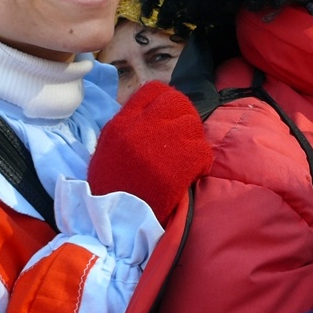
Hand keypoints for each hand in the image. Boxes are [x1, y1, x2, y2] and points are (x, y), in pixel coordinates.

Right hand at [88, 81, 212, 221]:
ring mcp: (161, 146)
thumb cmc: (111, 186)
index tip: (171, 113)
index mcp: (123, 123)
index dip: (167, 99)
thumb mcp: (109, 147)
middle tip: (185, 135)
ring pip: (193, 125)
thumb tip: (152, 112)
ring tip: (188, 155)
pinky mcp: (178, 166)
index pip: (153, 91)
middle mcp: (141, 128)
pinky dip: (202, 160)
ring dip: (194, 139)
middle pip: (177, 103)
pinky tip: (194, 170)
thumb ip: (129, 125)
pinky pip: (203, 150)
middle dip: (185, 116)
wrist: (114, 221)